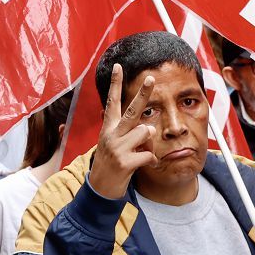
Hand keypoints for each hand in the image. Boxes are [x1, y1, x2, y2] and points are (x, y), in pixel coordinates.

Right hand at [89, 63, 158, 199]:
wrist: (101, 188)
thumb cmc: (113, 163)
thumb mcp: (116, 144)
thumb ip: (130, 133)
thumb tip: (150, 128)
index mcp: (109, 127)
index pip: (112, 101)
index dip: (115, 83)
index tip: (118, 66)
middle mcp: (111, 134)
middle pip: (132, 110)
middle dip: (144, 94)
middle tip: (152, 79)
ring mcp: (117, 147)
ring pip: (146, 132)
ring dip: (150, 143)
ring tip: (141, 152)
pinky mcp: (124, 162)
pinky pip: (150, 154)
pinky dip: (153, 160)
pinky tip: (146, 165)